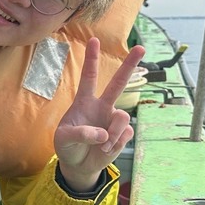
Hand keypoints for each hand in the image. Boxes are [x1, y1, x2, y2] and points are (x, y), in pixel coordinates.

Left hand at [54, 38, 146, 190]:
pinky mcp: (122, 134)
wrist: (78, 164)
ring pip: (122, 117)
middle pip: (119, 82)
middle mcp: (102, 106)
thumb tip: (103, 134)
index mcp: (84, 102)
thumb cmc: (67, 146)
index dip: (92, 59)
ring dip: (112, 133)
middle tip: (141, 47)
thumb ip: (80, 133)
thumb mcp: (63, 139)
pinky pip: (125, 134)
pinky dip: (114, 145)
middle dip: (130, 65)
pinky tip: (105, 149)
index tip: (93, 40)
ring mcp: (113, 119)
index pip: (89, 77)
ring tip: (101, 145)